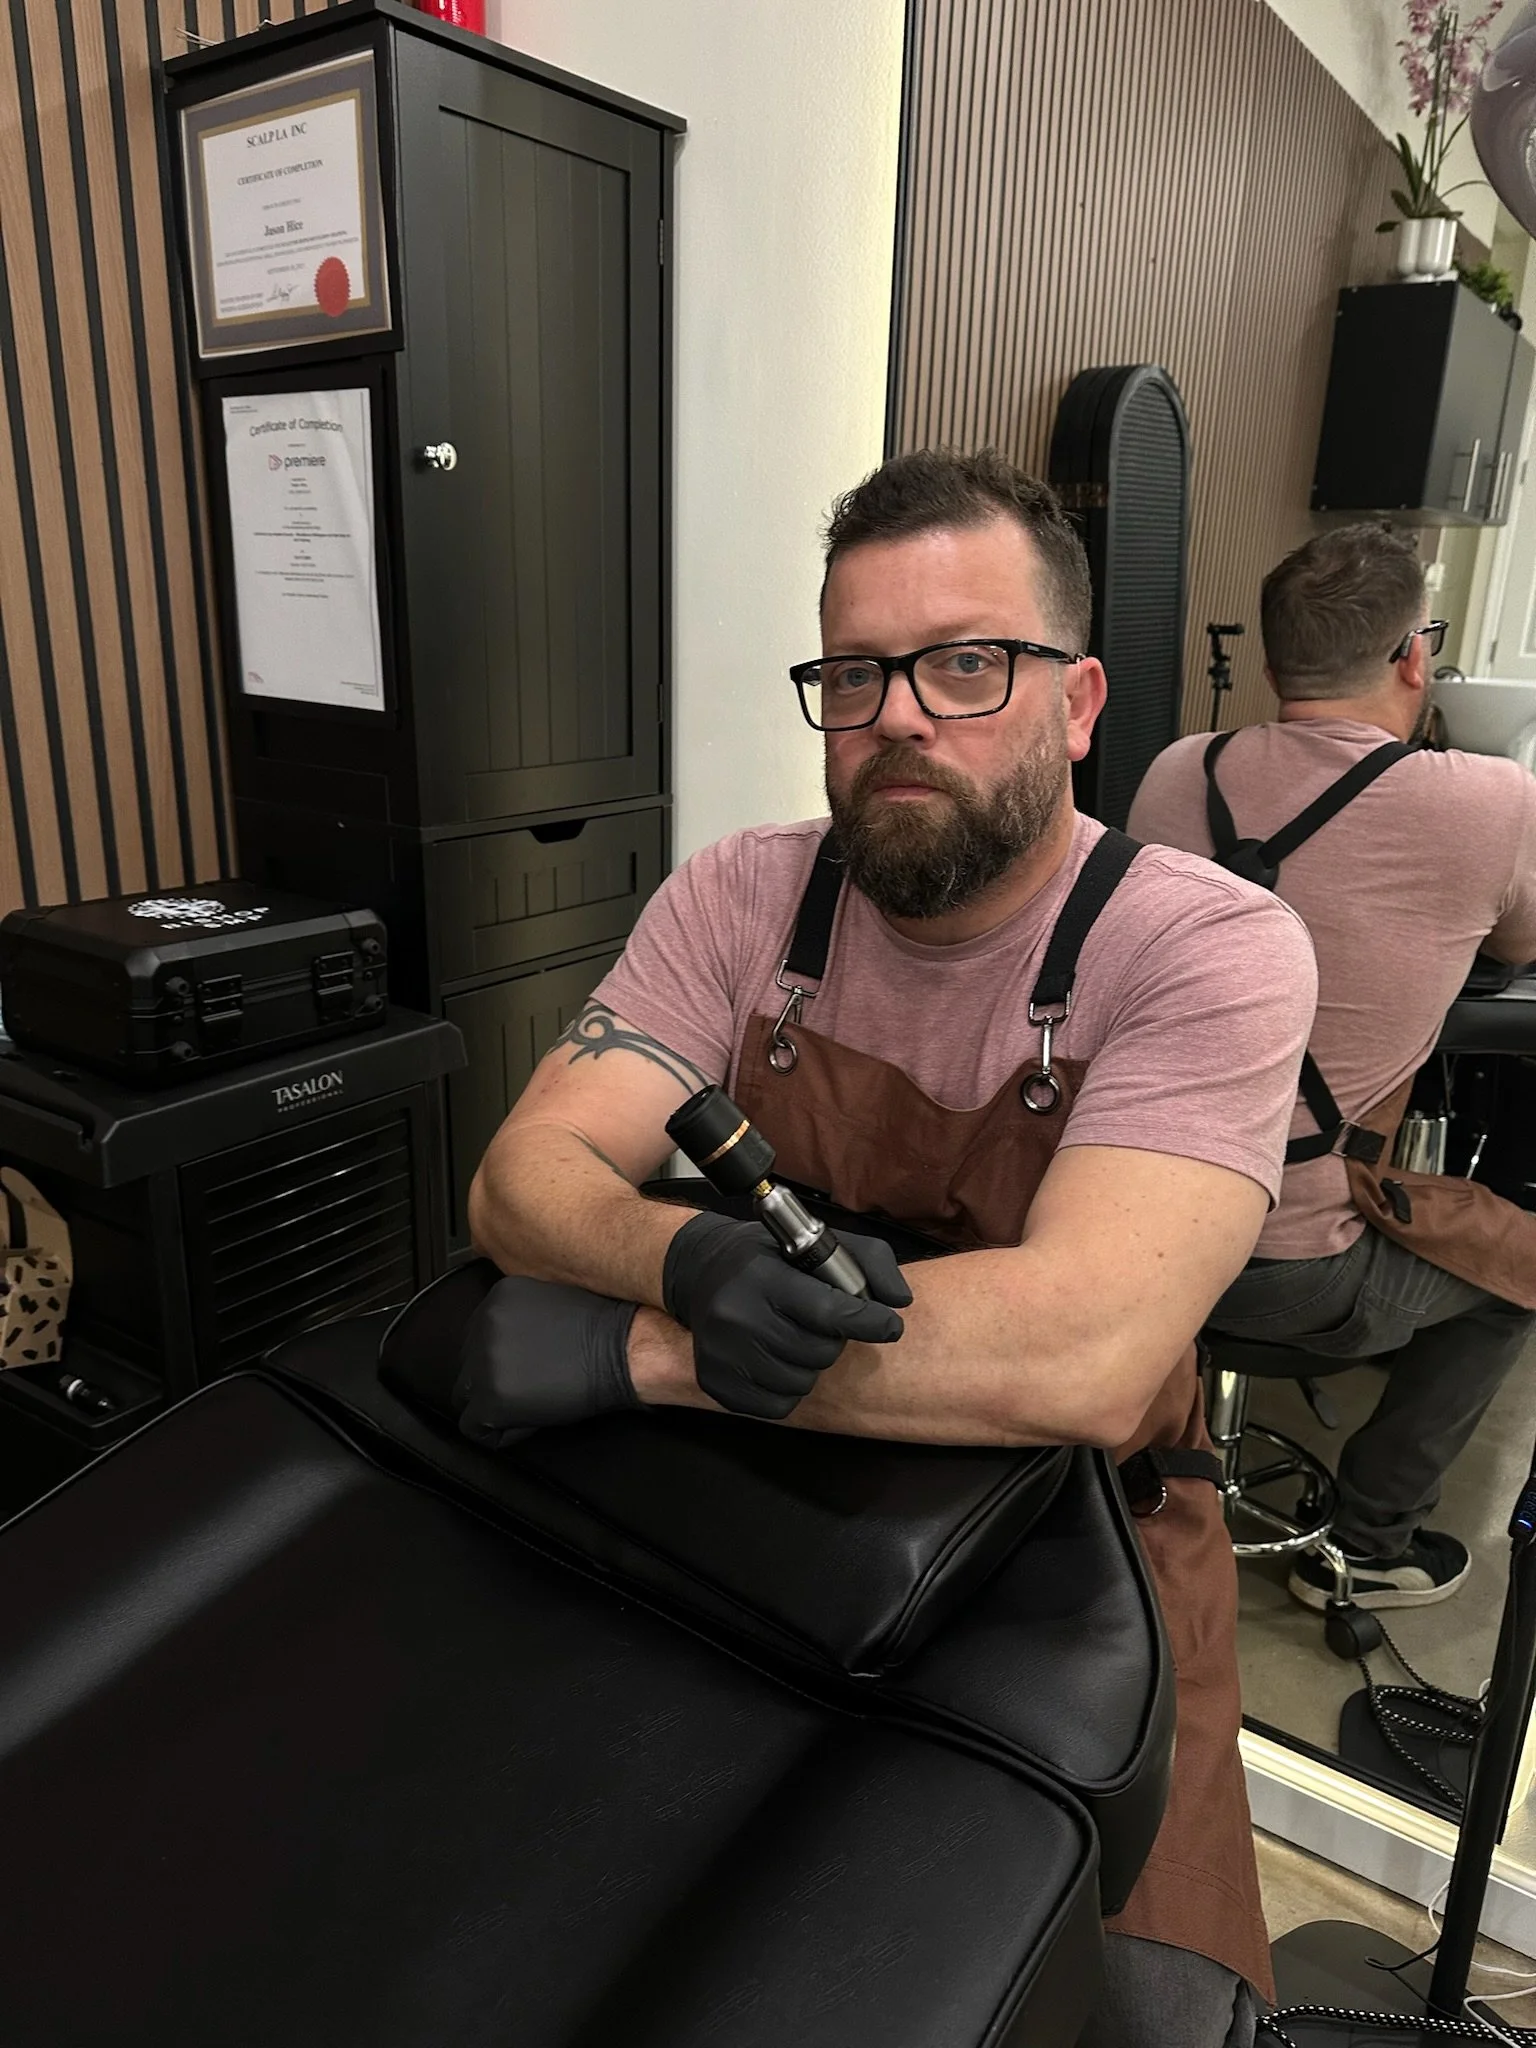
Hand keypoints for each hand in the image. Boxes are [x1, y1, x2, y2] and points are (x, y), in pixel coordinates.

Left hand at [453, 1275, 640, 1448]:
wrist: (621, 1350)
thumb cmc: (600, 1330)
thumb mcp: (547, 1302)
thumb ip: (517, 1317)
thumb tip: (506, 1345)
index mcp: (497, 1298)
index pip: (475, 1338)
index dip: (500, 1360)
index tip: (522, 1369)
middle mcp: (484, 1324)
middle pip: (468, 1366)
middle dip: (494, 1381)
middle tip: (530, 1388)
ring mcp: (485, 1361)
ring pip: (465, 1396)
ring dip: (494, 1405)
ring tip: (530, 1404)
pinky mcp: (492, 1396)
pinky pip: (475, 1428)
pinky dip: (499, 1431)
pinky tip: (528, 1421)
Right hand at [661, 1213, 910, 1419]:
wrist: (700, 1272)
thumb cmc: (770, 1257)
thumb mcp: (817, 1241)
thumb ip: (868, 1260)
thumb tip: (900, 1302)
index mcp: (762, 1277)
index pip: (827, 1312)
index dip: (867, 1322)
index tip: (890, 1326)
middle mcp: (736, 1316)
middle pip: (818, 1352)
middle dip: (832, 1339)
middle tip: (818, 1322)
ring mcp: (722, 1354)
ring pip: (802, 1382)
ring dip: (810, 1365)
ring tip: (794, 1337)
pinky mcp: (716, 1383)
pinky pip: (778, 1407)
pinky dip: (788, 1389)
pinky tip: (777, 1360)